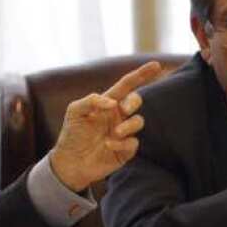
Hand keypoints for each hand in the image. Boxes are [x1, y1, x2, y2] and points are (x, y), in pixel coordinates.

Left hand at [49, 61, 163, 191]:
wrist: (70, 162)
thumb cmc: (71, 134)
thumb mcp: (75, 111)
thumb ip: (91, 100)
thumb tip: (113, 103)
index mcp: (107, 103)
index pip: (126, 85)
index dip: (141, 74)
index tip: (156, 65)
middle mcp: (117, 116)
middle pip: (135, 100)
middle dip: (133, 102)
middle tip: (123, 109)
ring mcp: (123, 132)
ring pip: (138, 121)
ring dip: (128, 125)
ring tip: (113, 133)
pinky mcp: (125, 150)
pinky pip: (134, 143)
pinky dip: (122, 143)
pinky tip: (109, 145)